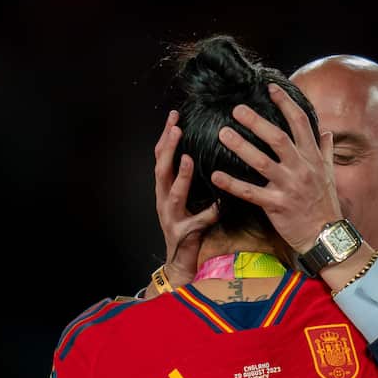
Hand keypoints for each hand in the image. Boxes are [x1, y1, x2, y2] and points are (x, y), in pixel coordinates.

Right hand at [153, 110, 219, 289]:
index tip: (174, 115)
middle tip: (176, 127)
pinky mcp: (183, 233)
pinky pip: (196, 223)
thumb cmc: (187, 226)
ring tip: (186, 159)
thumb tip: (203, 152)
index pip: (161, 157)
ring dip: (179, 176)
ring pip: (172, 194)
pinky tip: (217, 207)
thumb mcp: (188, 198)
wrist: (180, 261)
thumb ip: (191, 178)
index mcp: (164, 189)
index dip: (165, 136)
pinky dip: (207, 215)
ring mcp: (171, 217)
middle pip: (160, 169)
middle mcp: (163, 200)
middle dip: (167, 148)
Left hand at [210, 83, 342, 253]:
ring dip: (241, 146)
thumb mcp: (329, 174)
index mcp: (312, 157)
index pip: (300, 123)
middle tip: (236, 109)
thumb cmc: (325, 204)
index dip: (285, 103)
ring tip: (222, 133)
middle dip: (256, 121)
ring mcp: (289, 186)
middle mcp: (301, 168)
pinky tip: (216, 175)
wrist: (326, 236)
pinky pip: (251, 192)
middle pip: (277, 138)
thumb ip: (325, 150)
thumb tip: (326, 131)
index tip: (270, 88)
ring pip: (262, 161)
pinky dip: (233, 184)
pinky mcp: (277, 205)